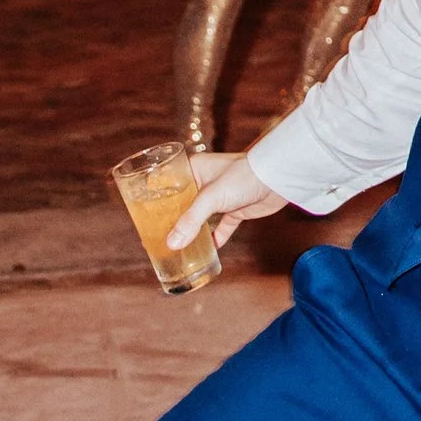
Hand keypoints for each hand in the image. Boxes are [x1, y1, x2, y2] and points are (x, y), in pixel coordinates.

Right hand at [165, 149, 286, 254]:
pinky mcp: (235, 209)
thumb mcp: (211, 197)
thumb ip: (190, 220)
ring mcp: (220, 197)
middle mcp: (204, 182)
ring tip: (176, 248)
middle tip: (155, 240)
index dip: (154, 202)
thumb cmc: (243, 176)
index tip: (142, 220)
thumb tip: (172, 244)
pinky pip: (221, 227)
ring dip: (191, 232)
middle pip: (182, 205)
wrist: (279, 177)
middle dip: (171, 222)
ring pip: (200, 218)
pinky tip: (207, 250)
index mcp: (193, 170)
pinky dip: (215, 238)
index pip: (167, 186)